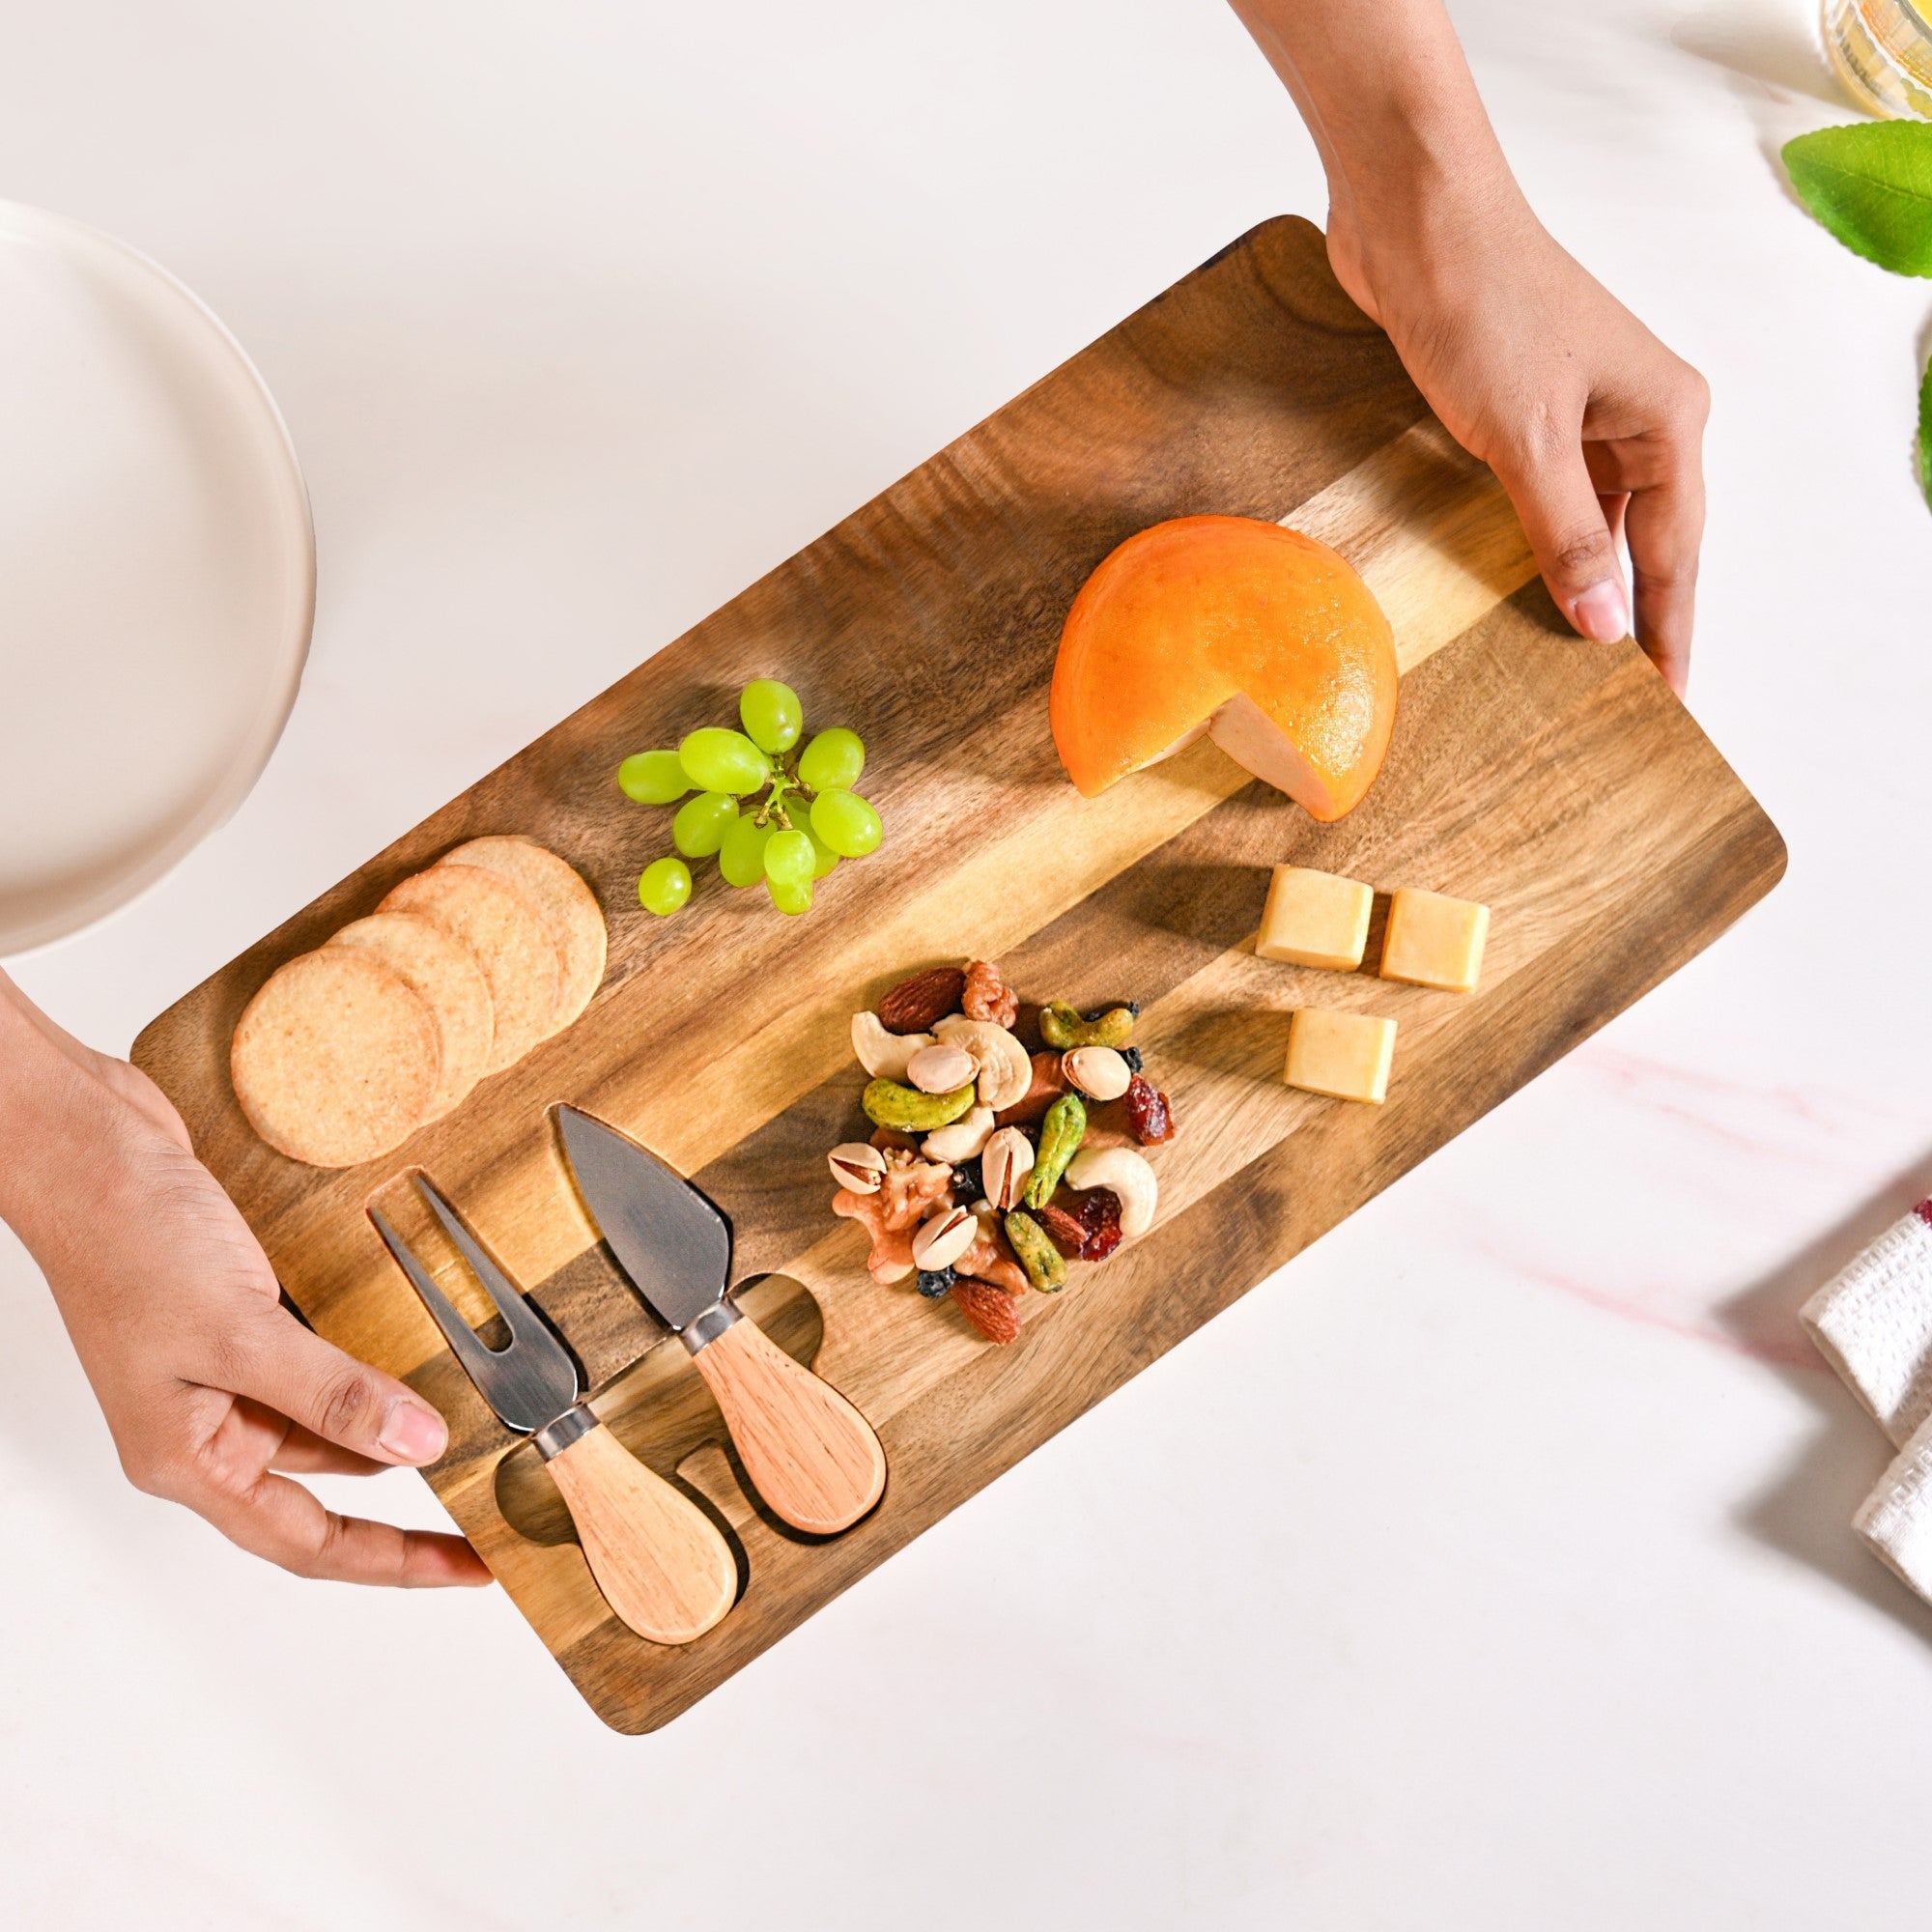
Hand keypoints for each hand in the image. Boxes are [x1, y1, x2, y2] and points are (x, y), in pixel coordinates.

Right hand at [0, 980, 489, 1587]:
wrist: (88, 1144)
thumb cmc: (126, 1239)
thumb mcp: (238, 1330)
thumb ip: (331, 1393)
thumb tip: (418, 1446)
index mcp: (188, 1459)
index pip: (309, 1541)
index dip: (395, 1562)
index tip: (472, 1567)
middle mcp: (206, 1427)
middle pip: (326, 1489)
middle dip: (409, 1492)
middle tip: (493, 1496)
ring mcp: (221, 1372)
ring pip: (327, 1419)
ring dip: (392, 1418)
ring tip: (474, 1420)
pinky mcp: (240, 1319)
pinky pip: (319, 1361)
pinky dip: (369, 1361)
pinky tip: (418, 1348)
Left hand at [1228, 0, 1709, 692]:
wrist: (1417, 219)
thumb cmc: (1482, 303)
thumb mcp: (1527, 437)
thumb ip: (1564, 536)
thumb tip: (1602, 626)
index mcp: (1667, 417)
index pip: (1676, 552)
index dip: (1666, 630)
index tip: (1666, 701)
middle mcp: (1637, 414)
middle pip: (1642, 541)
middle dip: (1627, 615)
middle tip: (1616, 702)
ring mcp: (1581, 410)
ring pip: (1588, 520)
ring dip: (1573, 581)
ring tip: (1562, 662)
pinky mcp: (1524, 406)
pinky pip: (1541, 496)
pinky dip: (1531, 542)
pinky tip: (1512, 589)